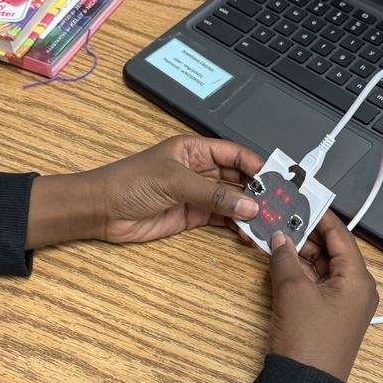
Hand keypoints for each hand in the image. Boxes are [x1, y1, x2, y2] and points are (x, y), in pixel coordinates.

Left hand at [26, 135, 262, 247]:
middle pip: (239, 179)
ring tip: (269, 223)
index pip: (236, 155)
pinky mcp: (193, 216)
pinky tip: (250, 233)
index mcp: (196, 150)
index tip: (278, 181)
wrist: (102, 210)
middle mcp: (200, 170)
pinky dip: (238, 226)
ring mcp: (198, 194)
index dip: (258, 167)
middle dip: (260, 192)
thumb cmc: (128, 182)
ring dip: (251, 212)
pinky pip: (223, 219)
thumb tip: (248, 204)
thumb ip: (213, 194)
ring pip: (234, 201)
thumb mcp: (174, 182)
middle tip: (280, 206)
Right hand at [267, 212, 377, 380]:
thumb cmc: (308, 342)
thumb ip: (285, 258)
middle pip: (331, 250)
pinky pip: (315, 284)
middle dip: (305, 234)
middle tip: (280, 218)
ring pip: (321, 267)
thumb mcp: (293, 293)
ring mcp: (342, 304)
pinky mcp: (327, 315)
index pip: (341, 236)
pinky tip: (278, 261)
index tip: (301, 200)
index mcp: (359, 280)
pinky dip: (298, 272)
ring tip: (274, 236)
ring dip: (299, 253)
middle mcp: (356, 289)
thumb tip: (279, 237)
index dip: (320, 216)